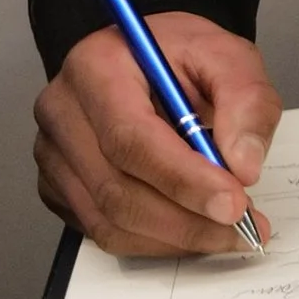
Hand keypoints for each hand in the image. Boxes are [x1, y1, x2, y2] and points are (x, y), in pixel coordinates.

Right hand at [35, 17, 277, 257]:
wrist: (147, 63)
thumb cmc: (180, 57)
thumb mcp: (227, 55)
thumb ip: (246, 100)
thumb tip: (243, 165)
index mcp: (97, 66)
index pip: (130, 137)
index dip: (182, 178)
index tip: (233, 204)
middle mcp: (63, 111)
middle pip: (117, 188)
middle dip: (187, 219)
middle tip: (242, 226)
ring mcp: (53, 154)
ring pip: (110, 221)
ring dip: (175, 238)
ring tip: (226, 231)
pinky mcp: (57, 188)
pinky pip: (103, 233)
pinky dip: (154, 242)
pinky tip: (191, 228)